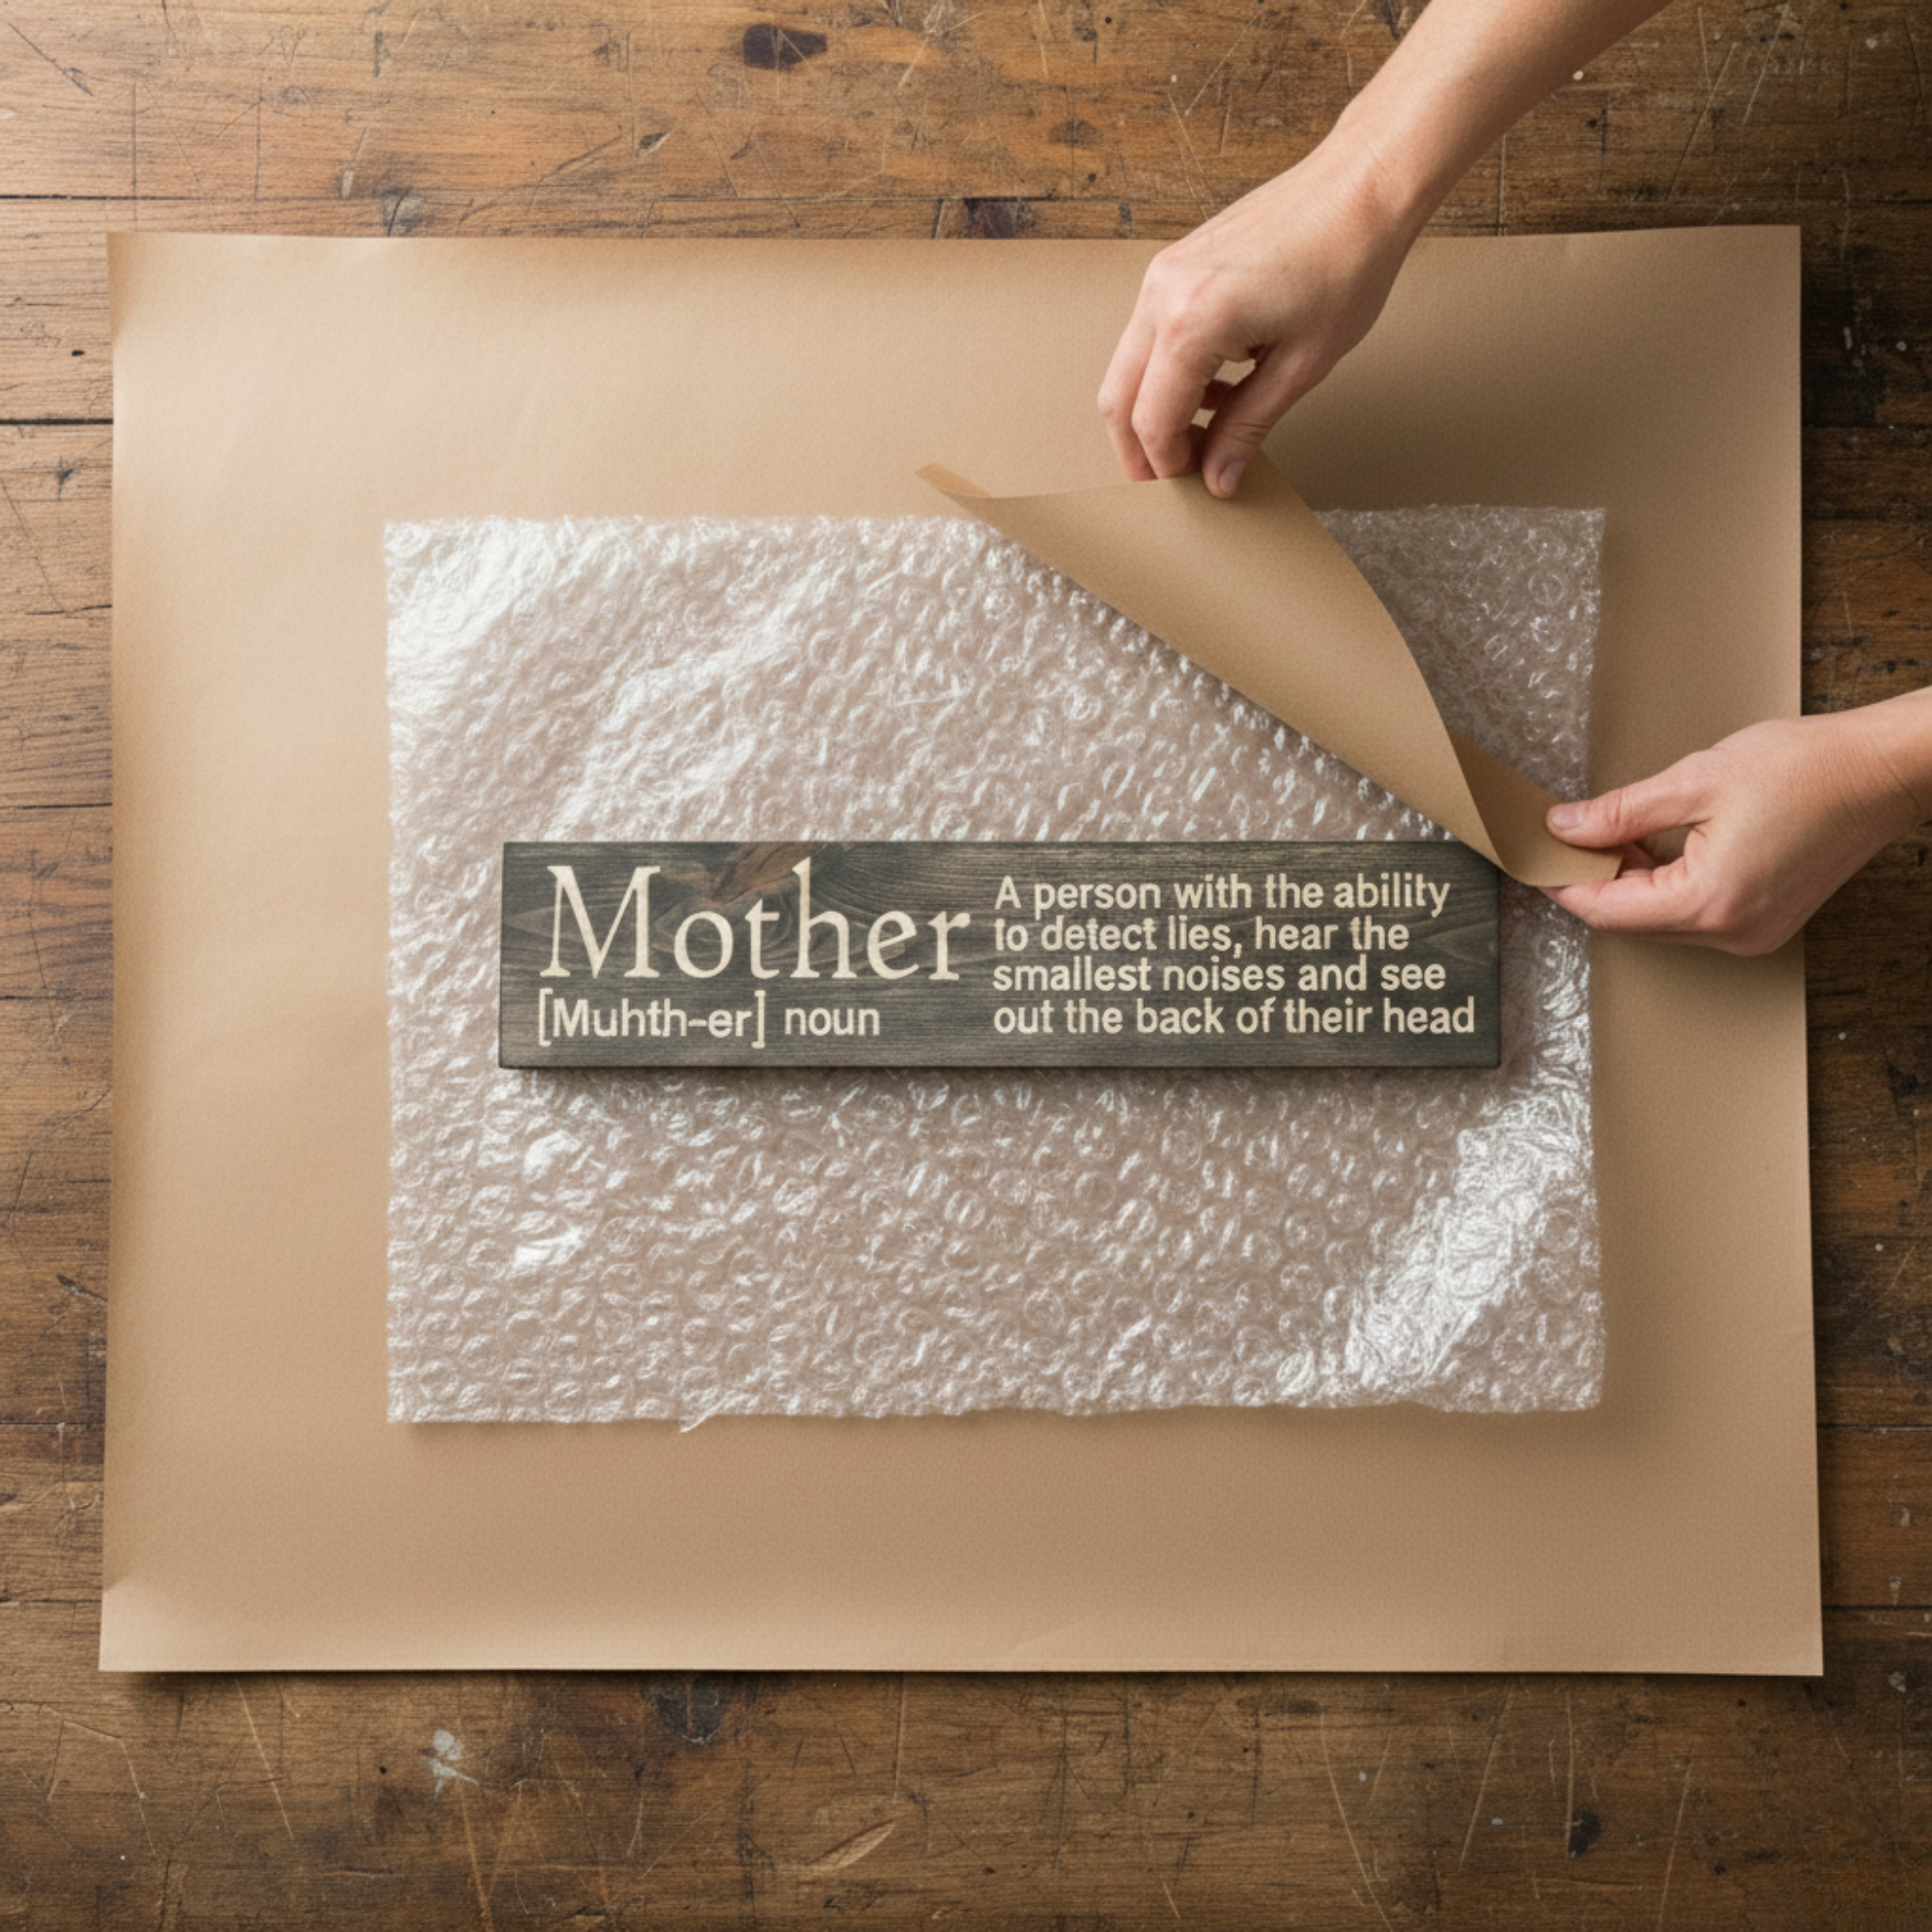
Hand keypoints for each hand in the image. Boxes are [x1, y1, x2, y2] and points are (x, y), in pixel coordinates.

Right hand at [1098, 144, 1417, 498]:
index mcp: (1192, 322)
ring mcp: (1164, 273)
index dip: (1168, 466)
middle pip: (1118, 398)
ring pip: (1129, 366)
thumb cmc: (1346, 265)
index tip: (1192, 489)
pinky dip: (1167, 372)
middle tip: (1174, 479)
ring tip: (1205, 435)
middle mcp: (1163, 294)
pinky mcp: (1176, 263)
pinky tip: (1216, 386)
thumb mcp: (1301, 366)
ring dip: (1154, 409)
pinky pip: (1149, 333)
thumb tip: (1217, 478)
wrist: (1362, 186)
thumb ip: (1247, 427)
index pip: (1152, 421)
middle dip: (1140, 448)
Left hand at [1541, 701, 1931, 953]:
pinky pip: (1693, 913)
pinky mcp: (1764, 921)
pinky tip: (1655, 846)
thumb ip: (1620, 812)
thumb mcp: (1695, 780)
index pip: (1606, 910)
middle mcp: (1731, 933)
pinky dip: (1665, 884)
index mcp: (1709, 903)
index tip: (1531, 859)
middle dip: (1593, 880)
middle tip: (1564, 838)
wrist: (1881, 771)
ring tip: (1613, 833)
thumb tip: (1565, 829)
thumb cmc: (1806, 768)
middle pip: (1631, 920)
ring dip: (1629, 881)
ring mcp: (1751, 933)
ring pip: (1661, 918)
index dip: (1562, 883)